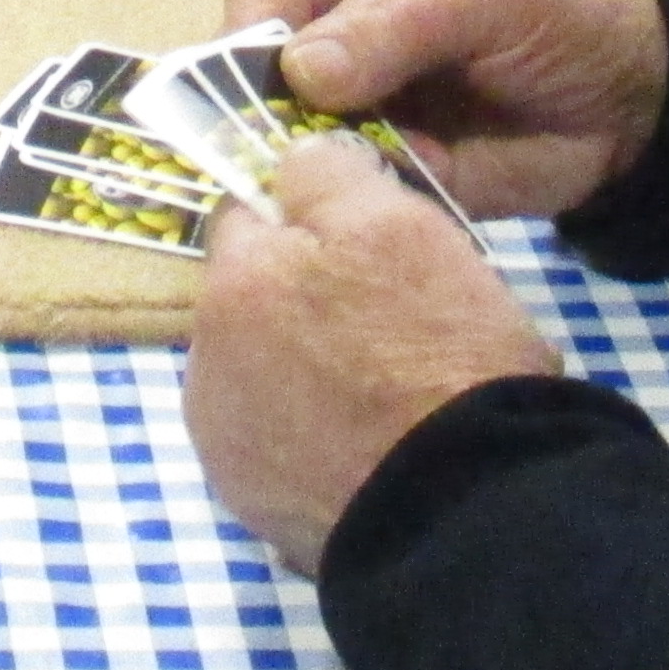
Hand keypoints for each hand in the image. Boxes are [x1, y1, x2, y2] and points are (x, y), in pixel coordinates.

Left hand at [187, 134, 563, 574]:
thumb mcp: (402, 226)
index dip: (312, 221)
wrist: (464, 508)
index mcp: (236, 281)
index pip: (252, 214)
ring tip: (385, 394)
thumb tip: (294, 161)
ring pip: (262, 373)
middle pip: (253, 299)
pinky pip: (277, 445)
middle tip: (392, 322)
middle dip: (305, 298)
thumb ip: (328, 176)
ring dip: (304, 370)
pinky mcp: (253, 506)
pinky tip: (367, 446)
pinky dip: (310, 438)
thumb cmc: (439, 355)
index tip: (368, 244)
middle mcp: (204, 360)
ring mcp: (223, 443)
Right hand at [225, 0, 666, 221]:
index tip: (256, 86)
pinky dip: (344, 199)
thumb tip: (300, 71)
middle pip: (255, 63)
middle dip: (260, 110)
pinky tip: (364, 206)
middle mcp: (334, 20)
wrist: (636, 103)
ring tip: (331, 182)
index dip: (249, 29)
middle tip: (283, 152)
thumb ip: (395, 22)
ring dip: (298, 163)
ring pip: (281, 132)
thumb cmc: (563, 11)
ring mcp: (349, 100)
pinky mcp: (375, 163)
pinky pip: (335, 185)